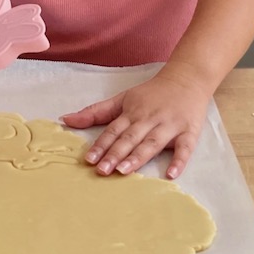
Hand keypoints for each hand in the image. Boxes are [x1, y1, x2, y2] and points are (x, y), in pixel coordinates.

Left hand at [60, 69, 210, 179]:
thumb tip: (64, 119)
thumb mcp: (122, 98)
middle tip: (102, 171)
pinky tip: (171, 175)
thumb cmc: (152, 93)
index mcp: (132, 112)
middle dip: (115, 154)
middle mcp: (149, 118)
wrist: (187, 78)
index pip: (113, 130)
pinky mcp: (189, 132)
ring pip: (152, 143)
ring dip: (138, 156)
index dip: (101, 145)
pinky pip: (185, 148)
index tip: (89, 160)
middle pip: (130, 138)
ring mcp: (170, 125)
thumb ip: (95, 112)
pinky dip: (179, 161)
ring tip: (124, 171)